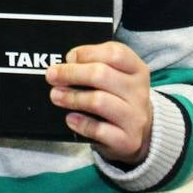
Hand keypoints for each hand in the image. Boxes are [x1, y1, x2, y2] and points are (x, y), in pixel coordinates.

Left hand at [46, 41, 151, 164]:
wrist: (139, 132)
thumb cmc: (119, 97)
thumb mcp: (116, 76)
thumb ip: (95, 64)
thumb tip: (68, 63)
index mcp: (137, 69)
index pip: (115, 53)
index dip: (88, 52)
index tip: (70, 57)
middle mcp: (139, 92)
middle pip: (102, 74)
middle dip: (71, 73)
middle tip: (52, 75)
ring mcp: (135, 117)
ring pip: (99, 101)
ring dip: (72, 97)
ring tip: (56, 95)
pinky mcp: (128, 140)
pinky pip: (99, 129)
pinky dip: (81, 123)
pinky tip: (71, 118)